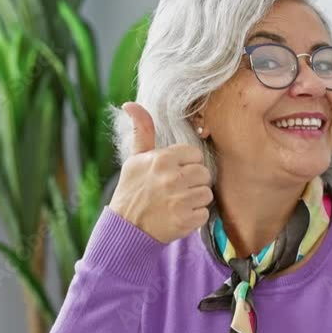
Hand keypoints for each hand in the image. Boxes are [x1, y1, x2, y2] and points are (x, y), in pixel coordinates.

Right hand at [108, 102, 212, 243]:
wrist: (125, 228)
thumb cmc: (132, 190)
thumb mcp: (135, 158)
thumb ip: (142, 131)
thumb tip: (131, 104)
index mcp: (162, 159)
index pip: (195, 155)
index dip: (187, 165)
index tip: (174, 173)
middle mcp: (172, 177)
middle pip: (204, 174)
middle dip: (194, 182)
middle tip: (176, 190)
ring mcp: (179, 200)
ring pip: (207, 193)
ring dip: (195, 200)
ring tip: (177, 203)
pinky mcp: (185, 220)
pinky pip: (204, 213)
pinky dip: (194, 217)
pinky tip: (179, 216)